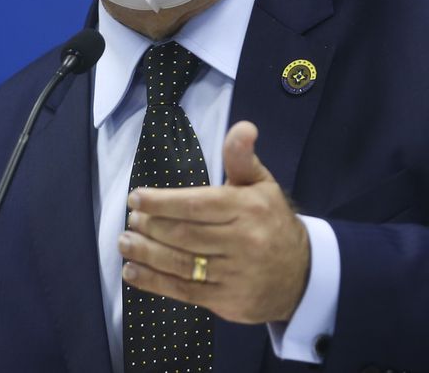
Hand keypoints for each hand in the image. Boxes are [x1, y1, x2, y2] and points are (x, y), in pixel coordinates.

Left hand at [119, 120, 310, 323]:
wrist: (302, 275)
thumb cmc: (272, 222)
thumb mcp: (262, 186)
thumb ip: (242, 158)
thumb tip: (243, 128)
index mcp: (249, 209)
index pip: (197, 204)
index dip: (162, 202)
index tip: (136, 198)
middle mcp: (243, 242)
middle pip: (185, 234)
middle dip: (151, 226)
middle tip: (131, 220)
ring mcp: (235, 275)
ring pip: (181, 264)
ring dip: (147, 254)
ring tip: (125, 243)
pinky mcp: (228, 301)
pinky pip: (184, 291)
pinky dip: (155, 282)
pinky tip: (133, 272)